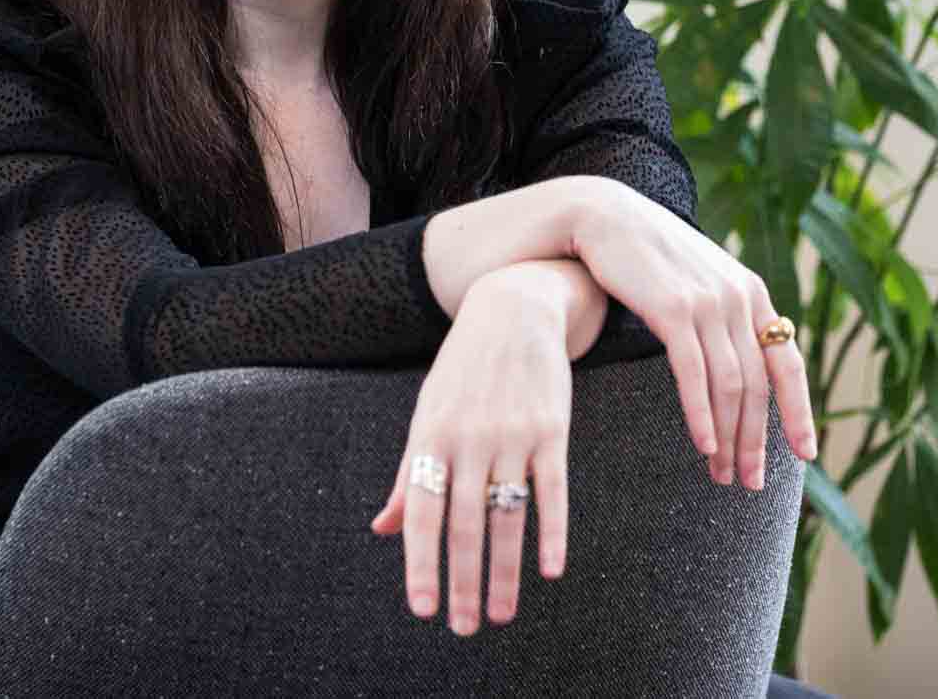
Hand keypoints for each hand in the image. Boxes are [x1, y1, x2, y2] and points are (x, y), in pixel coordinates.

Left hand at [367, 272, 572, 635]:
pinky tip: (550, 569)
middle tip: (465, 628)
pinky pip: (553, 491)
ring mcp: (513, 435)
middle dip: (464, 582)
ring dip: (505, 571)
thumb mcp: (427, 413)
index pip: (422, 512)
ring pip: (507, 517)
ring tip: (502, 613)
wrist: (514, 309)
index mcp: (431, 437)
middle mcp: (470, 439)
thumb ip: (409, 474)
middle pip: (464, 525)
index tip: (422, 609)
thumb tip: (384, 529)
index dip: (420, 563)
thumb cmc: (463, 370)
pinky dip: (553, 532)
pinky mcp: (552, 430)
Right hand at [565, 176, 819, 487]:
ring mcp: (708, 302)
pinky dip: (702, 414)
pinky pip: (694, 374)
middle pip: (759, 385)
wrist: (605, 217)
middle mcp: (739, 298)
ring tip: (721, 473)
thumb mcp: (700, 280)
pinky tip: (703, 444)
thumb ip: (724, 314)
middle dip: (757, 441)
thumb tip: (740, 362)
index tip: (806, 455)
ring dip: (729, 437)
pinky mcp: (673, 309)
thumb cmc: (649, 257)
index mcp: (753, 293)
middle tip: (750, 482)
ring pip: (731, 386)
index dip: (800, 413)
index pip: (788, 363)